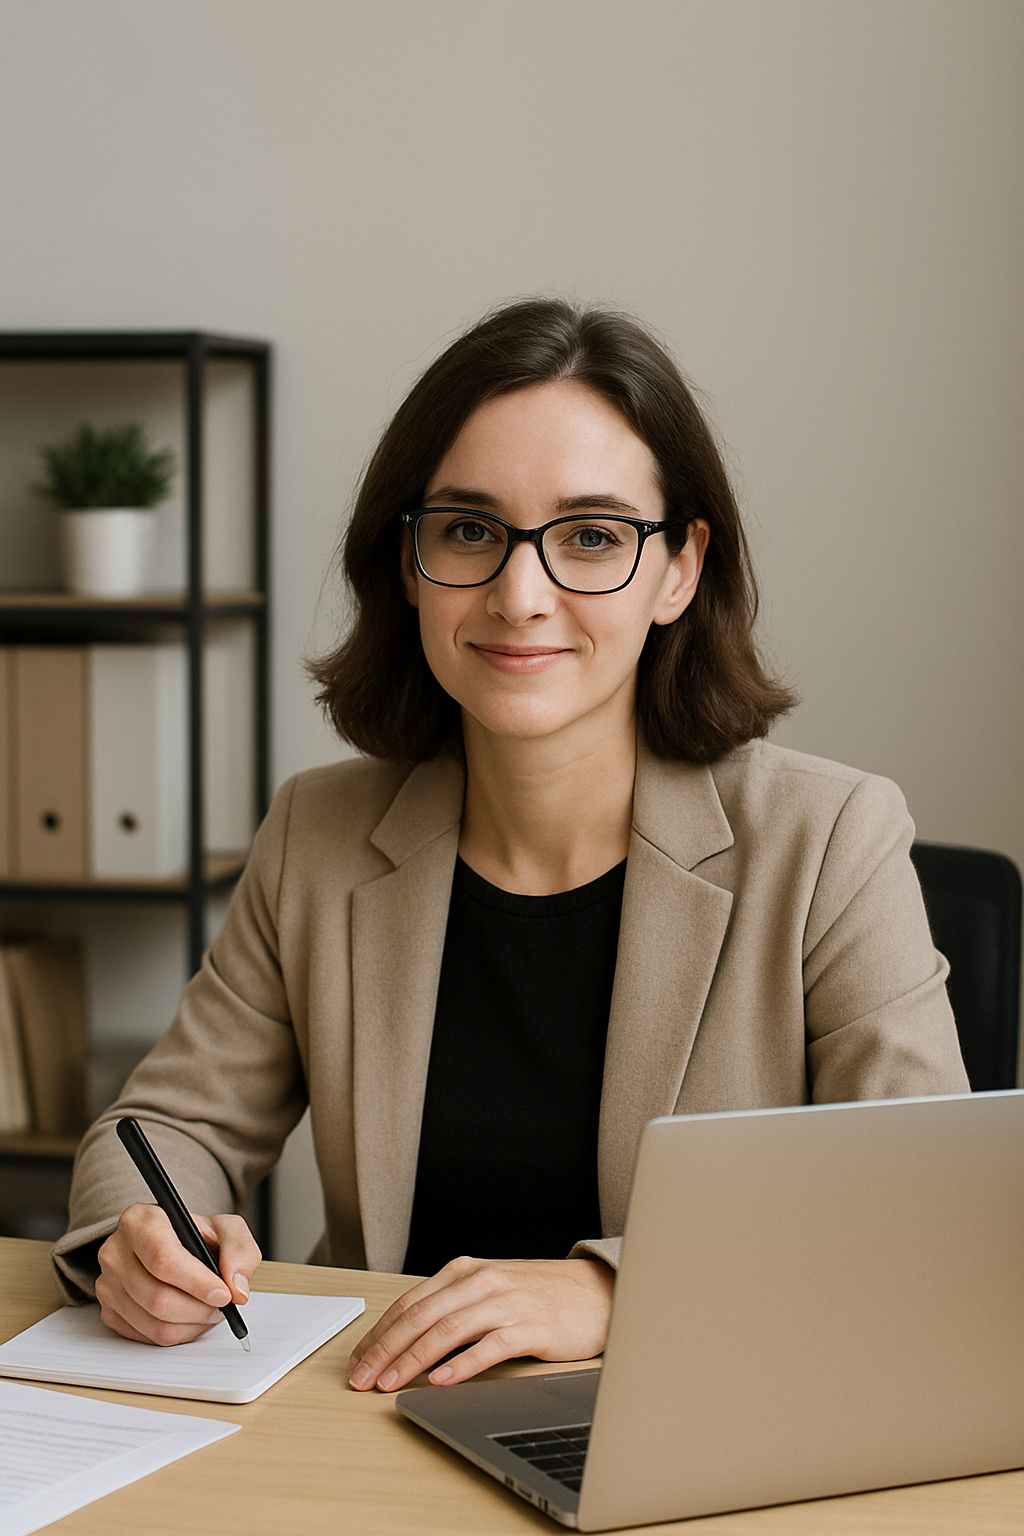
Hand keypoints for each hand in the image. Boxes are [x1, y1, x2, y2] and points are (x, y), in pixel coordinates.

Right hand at [95, 1204, 260, 1346]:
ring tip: (209, 1311)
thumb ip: (239, 1249)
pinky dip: (178, 1334)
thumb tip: (237, 1289)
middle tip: (221, 1306)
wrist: (169, 1247)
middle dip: (199, 1309)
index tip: (223, 1293)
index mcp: (140, 1220)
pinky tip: (190, 1317)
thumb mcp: (225, 1228)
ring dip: (192, 1324)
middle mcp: (116, 1252)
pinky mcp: (109, 1313)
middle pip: (158, 1297)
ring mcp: (108, 1285)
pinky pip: (148, 1338)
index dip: (197, 1282)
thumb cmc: (193, 1236)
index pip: (163, 1259)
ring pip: (154, 1323)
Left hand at [348, 1255, 613, 1392]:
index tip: (357, 1362)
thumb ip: (452, 1306)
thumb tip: (403, 1342)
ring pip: (448, 1329)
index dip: (378, 1334)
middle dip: (385, 1349)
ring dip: (413, 1359)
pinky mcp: (531, 1326)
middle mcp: (482, 1281)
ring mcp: (507, 1302)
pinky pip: (489, 1346)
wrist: (595, 1291)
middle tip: (361, 1379)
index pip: (409, 1303)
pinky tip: (440, 1381)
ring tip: (390, 1383)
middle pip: (421, 1315)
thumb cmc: (538, 1295)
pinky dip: (460, 1364)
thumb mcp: (489, 1290)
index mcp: (465, 1270)